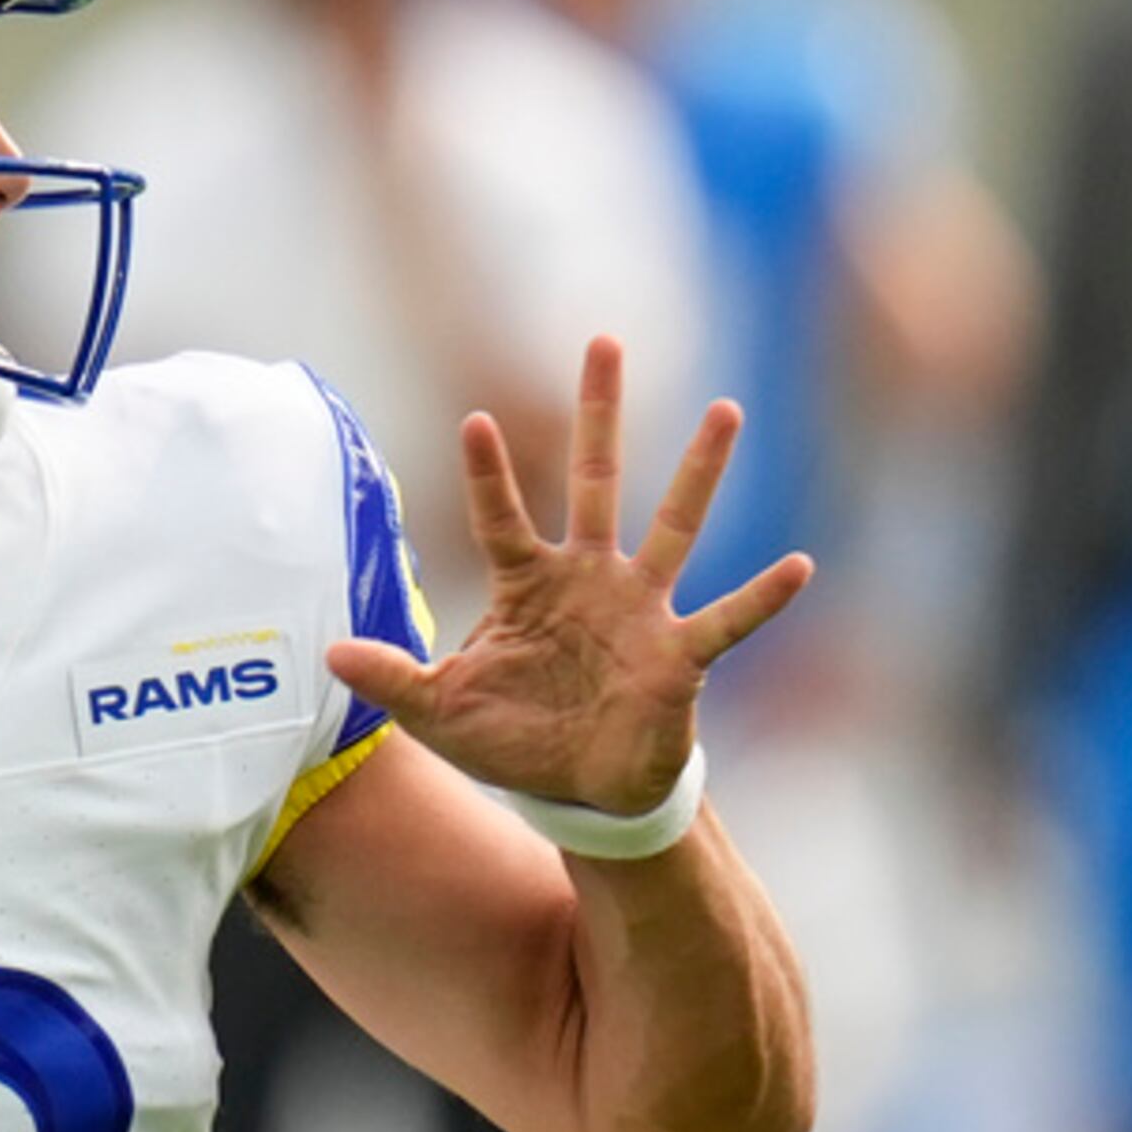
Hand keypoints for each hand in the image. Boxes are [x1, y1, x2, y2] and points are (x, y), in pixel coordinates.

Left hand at [327, 335, 812, 816]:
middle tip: (603, 341)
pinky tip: (800, 566)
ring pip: (675, 525)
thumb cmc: (514, 740)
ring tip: (724, 409)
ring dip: (699, 470)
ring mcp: (640, 610)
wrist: (580, 790)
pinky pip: (727, 620)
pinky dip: (762, 597)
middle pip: (595, 481)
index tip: (475, 421)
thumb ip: (392, 677)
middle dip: (599, 414)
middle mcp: (590, 579)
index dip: (490, 475)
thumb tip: (331, 653)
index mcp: (528, 585)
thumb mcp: (440, 710)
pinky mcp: (680, 656)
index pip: (501, 518)